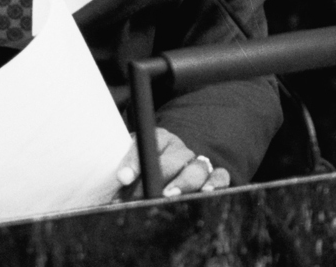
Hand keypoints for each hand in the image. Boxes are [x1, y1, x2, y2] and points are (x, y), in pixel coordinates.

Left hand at [114, 128, 230, 198]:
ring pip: (197, 169)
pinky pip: (220, 175)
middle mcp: (180, 149)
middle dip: (156, 180)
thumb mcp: (132, 164)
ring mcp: (198, 161)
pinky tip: (207, 192)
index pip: (146, 144)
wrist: (169, 165)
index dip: (134, 161)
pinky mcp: (214, 174)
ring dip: (184, 183)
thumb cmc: (145, 168)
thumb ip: (125, 174)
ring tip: (170, 195)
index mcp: (158, 139)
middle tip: (143, 196)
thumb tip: (115, 195)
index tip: (123, 178)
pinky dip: (216, 182)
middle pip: (172, 160)